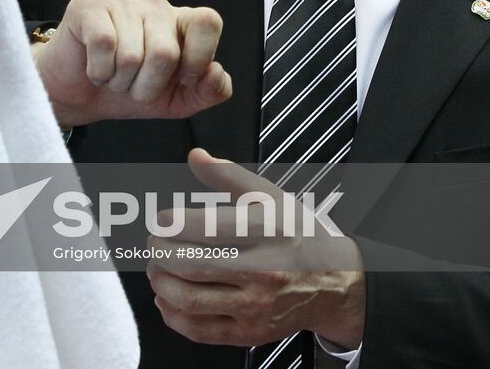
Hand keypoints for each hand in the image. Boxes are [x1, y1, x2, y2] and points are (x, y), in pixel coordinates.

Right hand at [32, 0, 230, 127]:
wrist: (77, 95)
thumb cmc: (127, 91)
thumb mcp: (176, 100)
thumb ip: (209, 91)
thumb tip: (217, 72)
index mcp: (180, 23)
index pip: (208, 21)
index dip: (199, 57)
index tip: (183, 79)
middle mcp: (154, 6)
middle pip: (166, 52)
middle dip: (148, 86)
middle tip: (133, 86)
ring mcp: (122, 2)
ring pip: (132, 54)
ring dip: (120, 81)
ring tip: (112, 76)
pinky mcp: (89, 5)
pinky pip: (103, 44)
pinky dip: (98, 71)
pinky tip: (95, 69)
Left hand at [146, 148, 364, 350]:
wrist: (335, 285)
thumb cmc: (297, 234)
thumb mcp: (271, 196)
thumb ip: (228, 175)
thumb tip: (195, 156)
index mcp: (266, 231)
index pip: (205, 227)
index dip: (171, 222)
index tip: (162, 218)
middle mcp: (262, 271)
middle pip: (191, 264)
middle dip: (159, 251)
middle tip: (155, 242)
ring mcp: (256, 307)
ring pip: (190, 300)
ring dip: (160, 282)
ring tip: (157, 267)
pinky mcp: (250, 333)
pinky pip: (200, 330)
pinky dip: (172, 314)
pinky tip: (167, 297)